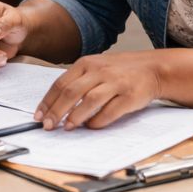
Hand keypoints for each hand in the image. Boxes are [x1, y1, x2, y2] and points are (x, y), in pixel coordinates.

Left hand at [34, 51, 162, 130]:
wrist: (153, 68)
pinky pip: (110, 111)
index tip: (39, 115)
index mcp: (87, 63)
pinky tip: (90, 127)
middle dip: (56, 111)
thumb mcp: (96, 67)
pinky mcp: (130, 95)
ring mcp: (115, 82)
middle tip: (48, 126)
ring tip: (66, 128)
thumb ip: (78, 81)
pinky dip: (98, 121)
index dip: (48, 101)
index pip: (60, 83)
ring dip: (75, 116)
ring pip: (89, 100)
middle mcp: (100, 71)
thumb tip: (55, 104)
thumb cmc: (120, 70)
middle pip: (71, 92)